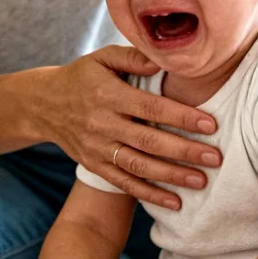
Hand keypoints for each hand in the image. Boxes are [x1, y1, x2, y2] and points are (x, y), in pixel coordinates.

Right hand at [38, 45, 222, 209]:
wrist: (43, 105)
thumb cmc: (82, 76)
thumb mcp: (102, 58)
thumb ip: (134, 57)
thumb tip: (166, 59)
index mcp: (108, 94)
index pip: (150, 107)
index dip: (181, 117)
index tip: (210, 124)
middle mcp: (102, 123)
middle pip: (148, 141)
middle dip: (184, 151)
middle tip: (215, 157)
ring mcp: (97, 148)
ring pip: (138, 166)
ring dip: (171, 176)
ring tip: (201, 181)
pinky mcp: (94, 166)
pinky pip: (123, 183)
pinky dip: (149, 195)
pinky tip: (175, 202)